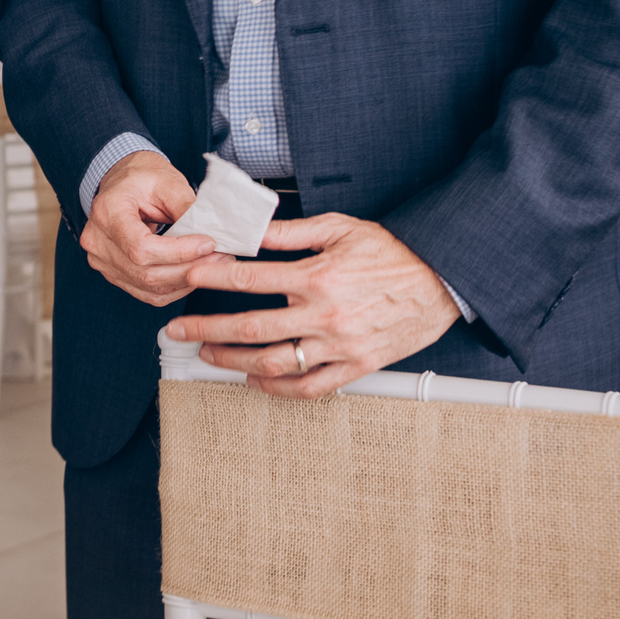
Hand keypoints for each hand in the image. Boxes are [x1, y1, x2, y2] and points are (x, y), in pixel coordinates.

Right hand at [80, 151, 212, 306]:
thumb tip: (213, 233)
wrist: (122, 183)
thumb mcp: (167, 182)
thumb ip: (187, 207)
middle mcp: (98, 242)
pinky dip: (175, 287)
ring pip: (149, 288)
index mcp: (107, 213)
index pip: (141, 248)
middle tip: (222, 257)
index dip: (178, 253)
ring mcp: (102, 262)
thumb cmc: (143, 178)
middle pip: (146, 273)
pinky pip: (147, 293)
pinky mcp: (114, 274)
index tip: (208, 243)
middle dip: (189, 269)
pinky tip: (193, 273)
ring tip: (213, 265)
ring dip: (186, 281)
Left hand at [167, 213, 461, 397]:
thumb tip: (250, 230)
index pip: (249, 279)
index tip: (187, 278)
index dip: (211, 278)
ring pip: (273, 363)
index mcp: (317, 277)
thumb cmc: (393, 253)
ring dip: (233, 361)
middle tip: (176, 330)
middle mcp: (323, 315)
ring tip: (208, 354)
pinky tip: (255, 381)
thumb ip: (291, 233)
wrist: (443, 282)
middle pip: (250, 327)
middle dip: (205, 328)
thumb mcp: (341, 229)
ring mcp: (339, 346)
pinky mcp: (356, 367)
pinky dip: (277, 389)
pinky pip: (310, 388)